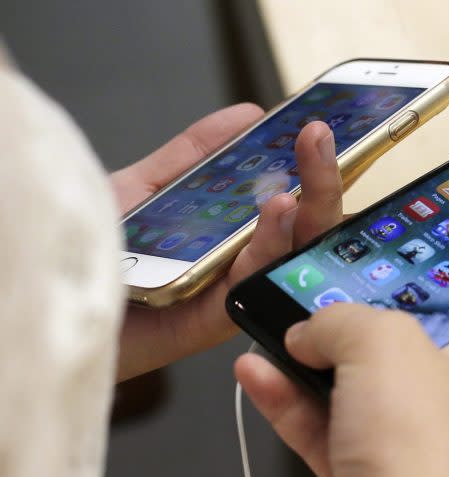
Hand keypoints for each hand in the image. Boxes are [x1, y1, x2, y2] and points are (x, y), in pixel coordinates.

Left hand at [113, 105, 343, 380]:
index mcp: (233, 234)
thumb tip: (247, 115)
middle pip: (302, 225)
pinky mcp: (216, 320)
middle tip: (320, 134)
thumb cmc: (98, 250)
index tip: (319, 126)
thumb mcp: (148, 187)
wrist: (57, 297)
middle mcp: (240, 263)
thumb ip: (194, 155)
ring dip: (309, 205)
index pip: (290, 198)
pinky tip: (279, 208)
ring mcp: (232, 291)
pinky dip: (271, 243)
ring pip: (291, 253)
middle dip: (322, 177)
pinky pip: (254, 280)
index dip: (310, 165)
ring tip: (310, 161)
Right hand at [236, 248, 448, 476]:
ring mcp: (417, 438)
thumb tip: (310, 334)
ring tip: (289, 318)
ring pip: (375, 380)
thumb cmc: (420, 442)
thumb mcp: (385, 347)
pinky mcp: (373, 474)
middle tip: (407, 261)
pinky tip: (255, 370)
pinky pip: (332, 422)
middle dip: (429, 301)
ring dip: (327, 352)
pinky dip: (293, 397)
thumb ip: (344, 320)